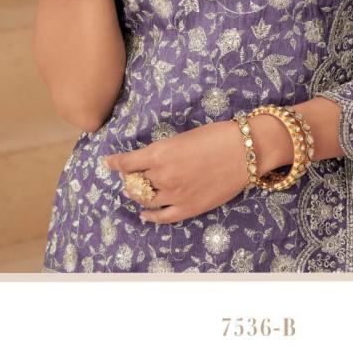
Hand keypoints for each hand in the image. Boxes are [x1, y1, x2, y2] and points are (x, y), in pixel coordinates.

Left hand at [102, 120, 255, 223]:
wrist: (245, 151)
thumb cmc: (217, 136)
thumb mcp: (183, 137)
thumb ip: (164, 151)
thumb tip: (151, 160)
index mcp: (159, 153)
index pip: (127, 162)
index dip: (115, 163)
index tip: (108, 162)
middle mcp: (162, 176)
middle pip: (135, 181)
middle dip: (129, 178)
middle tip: (127, 176)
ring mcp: (175, 194)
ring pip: (146, 199)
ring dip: (137, 195)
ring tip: (133, 192)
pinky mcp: (188, 208)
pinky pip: (162, 217)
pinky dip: (150, 216)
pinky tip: (144, 214)